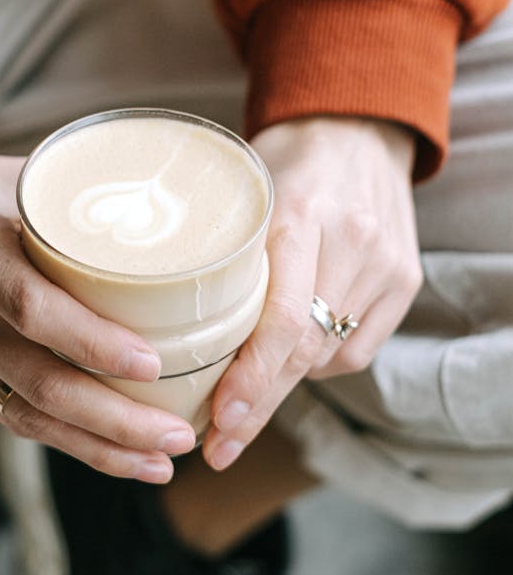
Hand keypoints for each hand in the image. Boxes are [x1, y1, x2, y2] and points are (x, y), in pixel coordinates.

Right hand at [0, 135, 196, 480]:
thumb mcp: (2, 175)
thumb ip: (73, 196)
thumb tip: (159, 206)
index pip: (32, 308)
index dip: (93, 342)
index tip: (153, 362)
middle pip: (38, 382)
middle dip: (115, 421)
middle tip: (180, 435)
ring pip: (26, 414)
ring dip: (98, 447)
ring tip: (160, 463)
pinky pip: (7, 415)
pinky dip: (63, 441)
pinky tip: (110, 454)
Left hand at [202, 117, 422, 470]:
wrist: (355, 125)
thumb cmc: (281, 160)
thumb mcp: (240, 194)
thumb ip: (219, 256)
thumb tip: (169, 334)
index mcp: (300, 216)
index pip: (281, 321)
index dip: (251, 381)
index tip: (218, 423)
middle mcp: (351, 243)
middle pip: (303, 350)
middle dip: (256, 408)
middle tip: (217, 449)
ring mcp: (385, 264)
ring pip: (328, 356)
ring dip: (281, 390)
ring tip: (239, 413)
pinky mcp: (405, 280)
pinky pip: (356, 348)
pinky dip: (318, 362)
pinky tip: (289, 361)